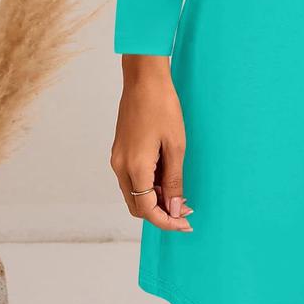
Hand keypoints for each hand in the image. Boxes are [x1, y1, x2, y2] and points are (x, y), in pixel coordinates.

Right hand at [110, 56, 192, 231]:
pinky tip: (167, 177)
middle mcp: (120, 166)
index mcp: (134, 167)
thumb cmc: (163, 107)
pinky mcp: (120, 150)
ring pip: (134, 193)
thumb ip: (175, 180)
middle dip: (160, 213)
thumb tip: (175, 208)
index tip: (185, 223)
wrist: (143, 79)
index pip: (146, 209)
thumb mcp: (176, 145)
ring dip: (155, 198)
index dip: (166, 221)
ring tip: (180, 192)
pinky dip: (148, 185)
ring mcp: (117, 158)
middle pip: (136, 206)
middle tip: (185, 210)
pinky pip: (132, 178)